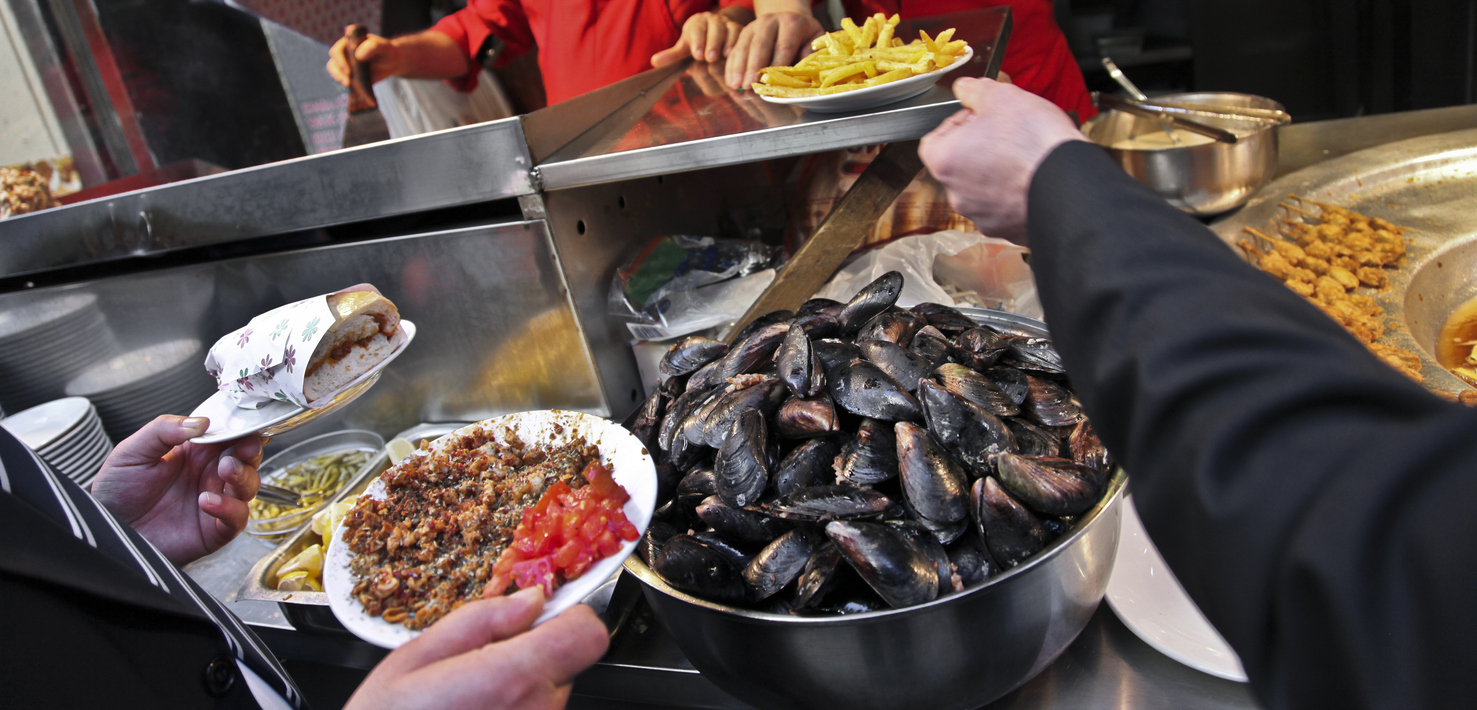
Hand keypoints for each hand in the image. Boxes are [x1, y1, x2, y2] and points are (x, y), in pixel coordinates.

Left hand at [90, 416, 262, 565]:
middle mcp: (209, 475)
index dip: (243, 428)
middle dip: (251, 450)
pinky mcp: (214, 530)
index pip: (229, 435)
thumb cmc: (117, 492)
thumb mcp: (132, 452)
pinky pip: (236, 518)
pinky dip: (229, 508)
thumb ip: (163, 430)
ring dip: (245, 476)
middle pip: (247, 458)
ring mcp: (215, 501)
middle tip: (244, 446)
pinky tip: (207, 501)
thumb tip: (199, 422)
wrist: (109, 530)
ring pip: (249, 486)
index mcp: (195, 453)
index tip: (248, 423)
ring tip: (226, 470)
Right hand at [328, 31, 403, 86]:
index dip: (339, 60)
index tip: (348, 71)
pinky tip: (356, 91)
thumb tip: (358, 55)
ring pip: (336, 73)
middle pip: (333, 63)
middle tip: (348, 82)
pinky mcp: (349, 75)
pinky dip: (349, 86)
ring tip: (349, 86)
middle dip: (338, 73)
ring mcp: (345, 64)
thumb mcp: (382, 46)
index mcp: (348, 42)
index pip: (338, 50)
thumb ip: (372, 46)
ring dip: (340, 79)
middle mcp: (343, 52)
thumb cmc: (386, 51)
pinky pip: (345, 81)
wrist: (391, 62)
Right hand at [344, 588, 609, 709]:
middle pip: (566, 663)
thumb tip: (529, 600)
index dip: (569, 618)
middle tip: (481, 665)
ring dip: (520, 689)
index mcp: (513, 678)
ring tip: (470, 700)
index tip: (541, 617)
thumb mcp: (417, 657)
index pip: (588, 633)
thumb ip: (483, 620)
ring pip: (549, 695)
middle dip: (533, 654)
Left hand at [652, 10, 747, 66]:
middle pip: (715, 27)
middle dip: (712, 43)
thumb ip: (672, 56)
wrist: (715, 38)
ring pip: (730, 29)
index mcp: (697, 22)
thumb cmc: (697, 45)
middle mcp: (714, 20)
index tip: (697, 55)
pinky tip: (735, 56)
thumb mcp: (684, 50)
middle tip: (709, 58)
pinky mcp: (741, 31)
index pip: (697, 29)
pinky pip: (741, 35)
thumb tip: (654, 62)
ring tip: (723, 57)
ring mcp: (728, 24)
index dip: (697, 41)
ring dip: (727, 43)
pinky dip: (738, 44)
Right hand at [725, 12, 824, 89]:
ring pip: (744, 47)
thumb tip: (802, 72)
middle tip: (749, 85)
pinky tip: (731, 81)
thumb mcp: (814, 39)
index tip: (771, 81)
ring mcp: (754, 26)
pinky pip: (735, 50)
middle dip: (753, 68)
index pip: (783, 45)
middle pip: (760, 45)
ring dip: (739, 68)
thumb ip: (810, 54)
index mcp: (791, 22)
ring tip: (736, 85)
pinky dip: (732, 67)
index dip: (776, 64)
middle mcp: (770, 21)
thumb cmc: (804, 35)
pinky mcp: (743, 33)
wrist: (789, 17)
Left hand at [919, 78, 1086, 243]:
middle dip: (979, 145)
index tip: (979, 116)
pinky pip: (1003, 205)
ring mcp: (981, 216)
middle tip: (1006, 131)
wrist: (1071, 184)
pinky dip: (1014, 191)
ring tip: (1024, 154)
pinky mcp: (1006, 228)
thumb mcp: (1002, 97)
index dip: (957, 122)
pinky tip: (1033, 176)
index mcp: (945, 162)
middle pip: (959, 163)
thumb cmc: (1035, 144)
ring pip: (982, 186)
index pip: (933, 139)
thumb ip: (975, 90)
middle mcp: (957, 194)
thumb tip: (965, 88)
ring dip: (996, 169)